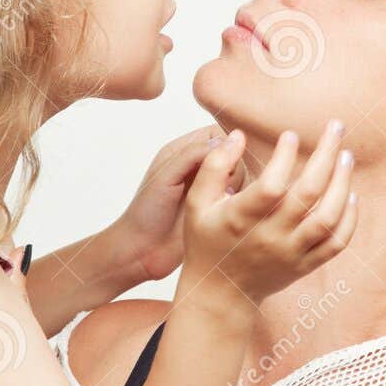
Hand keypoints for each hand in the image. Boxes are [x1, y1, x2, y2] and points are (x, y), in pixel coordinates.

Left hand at [105, 125, 239, 283]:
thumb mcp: (165, 176)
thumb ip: (192, 154)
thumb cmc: (146, 213)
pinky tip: (227, 211)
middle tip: (220, 185)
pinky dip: (241, 200)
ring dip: (237, 186)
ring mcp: (211, 189)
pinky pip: (241, 197)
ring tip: (221, 201)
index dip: (227, 141)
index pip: (217, 133)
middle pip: (234, 153)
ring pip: (242, 175)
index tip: (227, 158)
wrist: (143, 252)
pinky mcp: (219, 210)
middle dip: (233, 166)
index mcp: (183, 152)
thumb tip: (227, 141)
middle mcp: (199, 168)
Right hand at [178, 120, 358, 305]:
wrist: (221, 292)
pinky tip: (350, 194)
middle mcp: (270, 237)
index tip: (291, 135)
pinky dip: (349, 219)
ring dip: (342, 184)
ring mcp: (291, 253)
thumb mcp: (197, 203)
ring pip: (328, 218)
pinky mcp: (305, 265)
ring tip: (347, 156)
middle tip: (336, 127)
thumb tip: (238, 135)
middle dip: (326, 155)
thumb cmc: (207, 241)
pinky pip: (336, 243)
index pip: (271, 186)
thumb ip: (214, 166)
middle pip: (308, 194)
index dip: (284, 158)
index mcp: (241, 219)